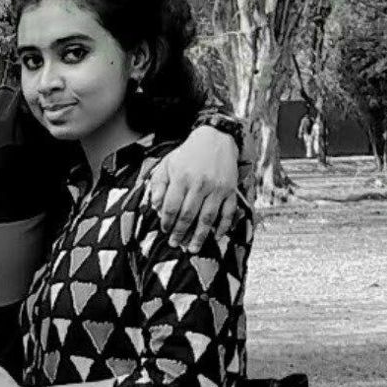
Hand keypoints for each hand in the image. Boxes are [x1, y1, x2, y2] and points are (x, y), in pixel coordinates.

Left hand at [149, 126, 238, 251]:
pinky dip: (223, 227)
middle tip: (175, 244)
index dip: (166, 221)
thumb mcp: (167, 164)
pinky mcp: (230, 190)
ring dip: (199, 236)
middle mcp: (200, 184)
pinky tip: (216, 237)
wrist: (215, 138)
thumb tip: (155, 207)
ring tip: (192, 249)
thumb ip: (158, 185)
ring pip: (208, 218)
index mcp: (182, 177)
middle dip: (180, 233)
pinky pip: (228, 212)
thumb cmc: (188, 154)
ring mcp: (217, 188)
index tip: (164, 230)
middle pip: (188, 215)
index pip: (171, 206)